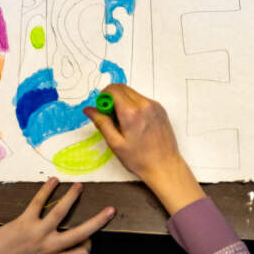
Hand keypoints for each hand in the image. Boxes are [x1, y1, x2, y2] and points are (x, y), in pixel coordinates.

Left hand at [0, 178, 114, 253]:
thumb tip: (57, 250)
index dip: (87, 246)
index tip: (86, 239)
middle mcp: (49, 248)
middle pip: (82, 234)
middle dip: (99, 221)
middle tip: (110, 210)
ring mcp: (38, 234)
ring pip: (62, 213)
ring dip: (73, 197)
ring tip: (79, 186)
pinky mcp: (25, 221)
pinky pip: (39, 202)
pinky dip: (47, 189)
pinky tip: (53, 181)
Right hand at [83, 84, 204, 214]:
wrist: (165, 166)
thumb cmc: (140, 159)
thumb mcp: (115, 143)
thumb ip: (101, 123)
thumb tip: (89, 110)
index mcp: (131, 112)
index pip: (112, 89)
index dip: (103, 97)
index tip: (102, 110)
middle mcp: (144, 104)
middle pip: (122, 88)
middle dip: (112, 98)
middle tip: (110, 117)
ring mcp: (154, 105)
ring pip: (132, 93)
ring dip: (123, 102)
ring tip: (123, 123)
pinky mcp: (160, 109)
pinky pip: (142, 99)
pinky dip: (134, 105)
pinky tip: (134, 123)